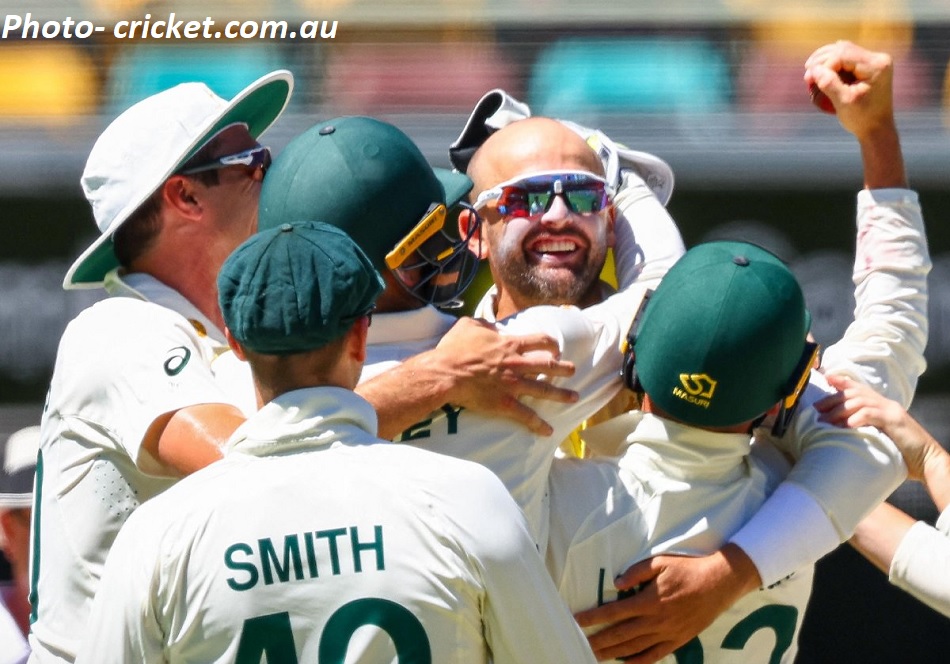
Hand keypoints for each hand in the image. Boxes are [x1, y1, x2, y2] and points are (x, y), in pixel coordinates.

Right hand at [433, 317, 577, 435]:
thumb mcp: (469, 325)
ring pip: (545, 390)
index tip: (556, 347)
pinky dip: (538, 425)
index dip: (551, 343)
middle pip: (549, 365)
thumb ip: (485, 324)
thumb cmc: (455, 349)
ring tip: (574, 397)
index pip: (540, 341)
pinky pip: (527, 416)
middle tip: (573, 370)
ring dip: (562, 395)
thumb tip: (492, 326)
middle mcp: (518, 365)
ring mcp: (514, 385)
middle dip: (564, 368)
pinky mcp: (506, 404)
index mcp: (511, 345)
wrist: (447, 373)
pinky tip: (548, 431)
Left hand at [573, 545, 759, 662]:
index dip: (593, 617)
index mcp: (648, 600)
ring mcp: (667, 633)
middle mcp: (656, 620)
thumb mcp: (660, 562)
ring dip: (613, 653)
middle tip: (579, 645)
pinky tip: (626, 663)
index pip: (614, 612)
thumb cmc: (687, 569)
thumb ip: (636, 572)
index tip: (577, 621)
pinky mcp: (678, 640)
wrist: (719, 583)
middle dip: (598, 641)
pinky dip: (639, 662)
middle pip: (620, 635)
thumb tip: (617, 583)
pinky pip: (655, 655)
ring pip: (635, 648)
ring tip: (595, 656)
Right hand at [804, 40, 904, 188]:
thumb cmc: (861, 118)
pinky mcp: (870, 67)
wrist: (877, 129)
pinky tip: (822, 69)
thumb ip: (829, 83)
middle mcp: (878, 59)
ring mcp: (875, 61)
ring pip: (844, 50)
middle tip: (807, 72)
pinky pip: (848, 58)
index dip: (824, 65)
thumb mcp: (843, 102)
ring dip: (826, 59)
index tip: (810, 79)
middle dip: (822, 59)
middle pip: (844, 49)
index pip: (843, 55)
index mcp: (876, 66)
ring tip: (811, 69)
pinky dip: (833, 63)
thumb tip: (813, 70)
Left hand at [816, 374, 934, 480]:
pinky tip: (844, 425)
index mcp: (883, 405)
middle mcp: (886, 404)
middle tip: (816, 408)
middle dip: (833, 399)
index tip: (826, 378)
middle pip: (854, 394)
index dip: (842, 382)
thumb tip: (843, 429)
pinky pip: (870, 414)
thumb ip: (866, 427)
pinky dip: (855, 418)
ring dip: (839, 411)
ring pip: (859, 402)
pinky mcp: (894, 420)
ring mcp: (891, 410)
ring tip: (824, 421)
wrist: (928, 461)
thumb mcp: (881, 435)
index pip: (859, 388)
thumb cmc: (903, 453)